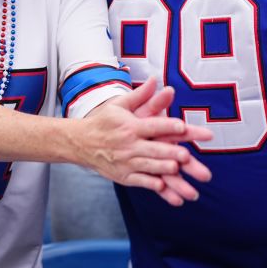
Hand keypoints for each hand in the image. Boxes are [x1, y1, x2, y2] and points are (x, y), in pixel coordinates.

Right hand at [81, 78, 212, 205]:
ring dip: (163, 168)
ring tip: (177, 169)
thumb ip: (140, 95)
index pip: (153, 125)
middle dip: (170, 152)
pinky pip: (140, 181)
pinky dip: (151, 184)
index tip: (183, 126)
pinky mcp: (123, 176)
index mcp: (131, 126)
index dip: (168, 126)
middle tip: (187, 155)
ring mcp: (126, 162)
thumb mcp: (119, 105)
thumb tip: (155, 79)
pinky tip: (163, 187)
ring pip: (148, 166)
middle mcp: (129, 144)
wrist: (79, 142)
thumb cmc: (104, 122)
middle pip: (154, 148)